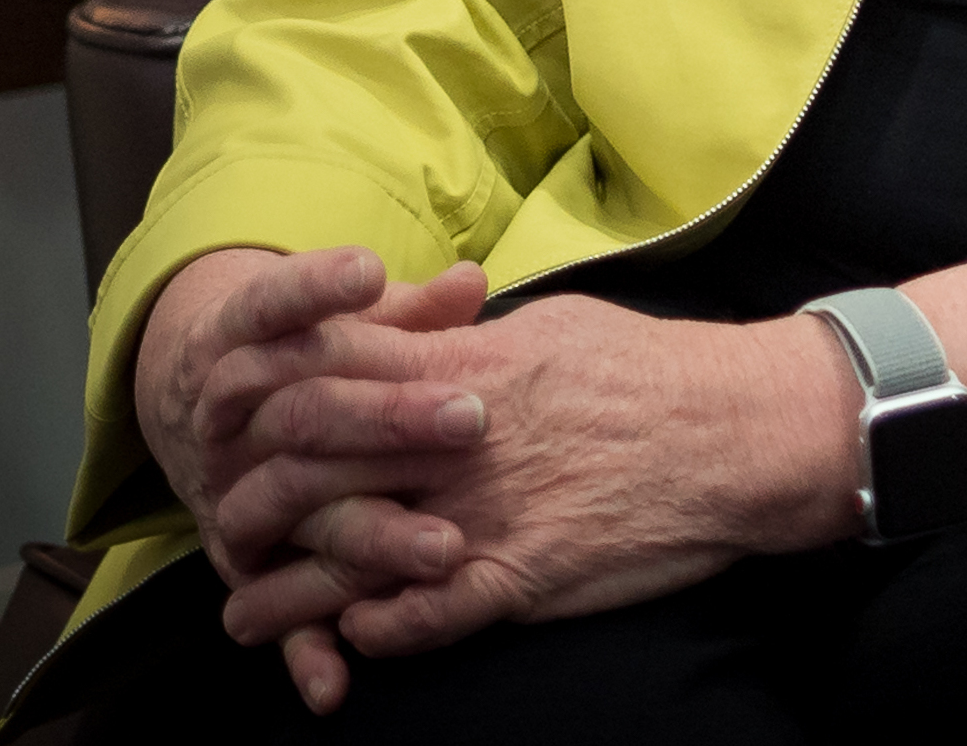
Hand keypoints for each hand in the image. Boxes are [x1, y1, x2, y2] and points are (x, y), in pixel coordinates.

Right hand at [137, 247, 493, 708]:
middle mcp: (224, 425)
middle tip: (470, 418)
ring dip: (366, 532)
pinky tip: (338, 685)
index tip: (369, 271)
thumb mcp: (344, 327)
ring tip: (446, 548)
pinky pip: (272, 615)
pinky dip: (303, 649)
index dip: (311, 291)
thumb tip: (468, 282)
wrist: (202, 409)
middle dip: (382, 418)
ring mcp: (230, 495)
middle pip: (300, 415)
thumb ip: (403, 313)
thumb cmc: (305, 356)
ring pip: (292, 510)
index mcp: (240, 347)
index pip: (267, 311)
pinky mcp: (242, 563)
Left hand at [223, 294, 858, 676]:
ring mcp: (487, 507)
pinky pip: (424, 616)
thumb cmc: (659, 371)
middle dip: (251, 492)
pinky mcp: (522, 573)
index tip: (231, 411)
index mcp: (468, 363)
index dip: (266, 386)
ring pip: (350, 550)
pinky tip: (349, 642)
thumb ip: (477, 335)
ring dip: (287, 592)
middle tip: (221, 520)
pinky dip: (375, 632)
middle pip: (316, 456)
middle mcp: (460, 435)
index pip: (332, 362)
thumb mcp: (558, 325)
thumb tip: (429, 328)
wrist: (744, 431)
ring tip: (246, 616)